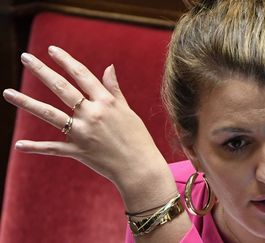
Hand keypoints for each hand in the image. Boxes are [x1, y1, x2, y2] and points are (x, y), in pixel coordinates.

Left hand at [3, 46, 177, 209]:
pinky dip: (36, 148)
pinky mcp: (78, 151)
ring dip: (26, 103)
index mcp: (106, 102)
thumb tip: (108, 67)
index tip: (52, 50)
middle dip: (41, 70)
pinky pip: (53, 148)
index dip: (65, 60)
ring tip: (7, 93)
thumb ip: (114, 89)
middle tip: (25, 57)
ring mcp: (83, 133)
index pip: (82, 74)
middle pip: (61, 87)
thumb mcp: (127, 111)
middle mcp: (92, 114)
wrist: (140, 167)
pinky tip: (19, 145)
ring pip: (49, 114)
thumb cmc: (137, 137)